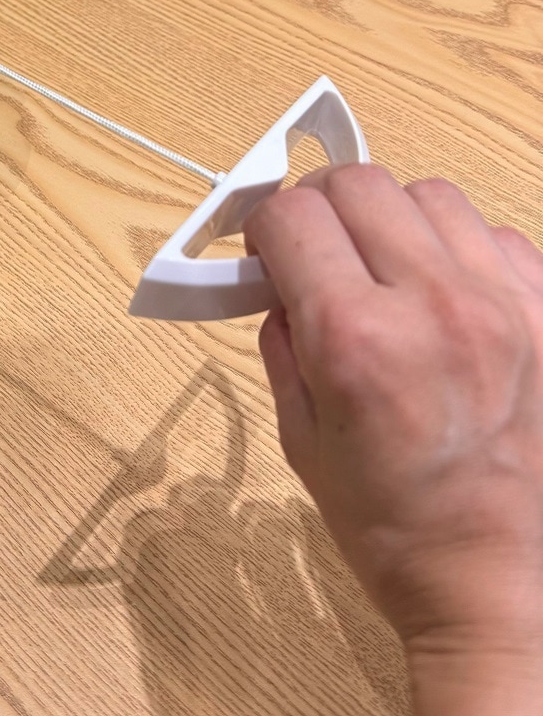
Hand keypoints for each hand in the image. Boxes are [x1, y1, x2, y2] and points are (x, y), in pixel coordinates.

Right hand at [244, 164, 542, 714]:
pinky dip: (456, 249)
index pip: (292, 214)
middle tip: (314, 252)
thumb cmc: (389, 524)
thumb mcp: (299, 434)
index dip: (263, 226)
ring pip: (428, 194)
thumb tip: (280, 279)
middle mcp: (434, 303)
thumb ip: (281, 338)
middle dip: (318, 207)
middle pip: (357, 181)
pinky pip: (493, 233)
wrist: (501, 586)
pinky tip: (446, 297)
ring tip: (385, 272)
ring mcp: (506, 303)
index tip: (264, 253)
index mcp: (356, 339)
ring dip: (389, 220)